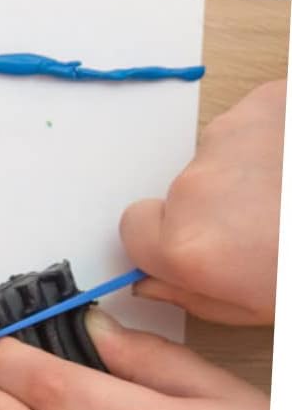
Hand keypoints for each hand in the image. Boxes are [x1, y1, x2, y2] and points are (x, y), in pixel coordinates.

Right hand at [121, 78, 283, 325]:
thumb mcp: (253, 308)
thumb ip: (190, 295)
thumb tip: (154, 280)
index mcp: (188, 247)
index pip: (133, 227)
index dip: (163, 237)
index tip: (196, 244)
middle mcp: (198, 187)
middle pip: (179, 192)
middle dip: (213, 208)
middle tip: (265, 226)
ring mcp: (231, 138)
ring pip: (217, 158)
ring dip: (246, 173)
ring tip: (289, 193)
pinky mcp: (267, 101)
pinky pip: (250, 124)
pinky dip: (272, 141)